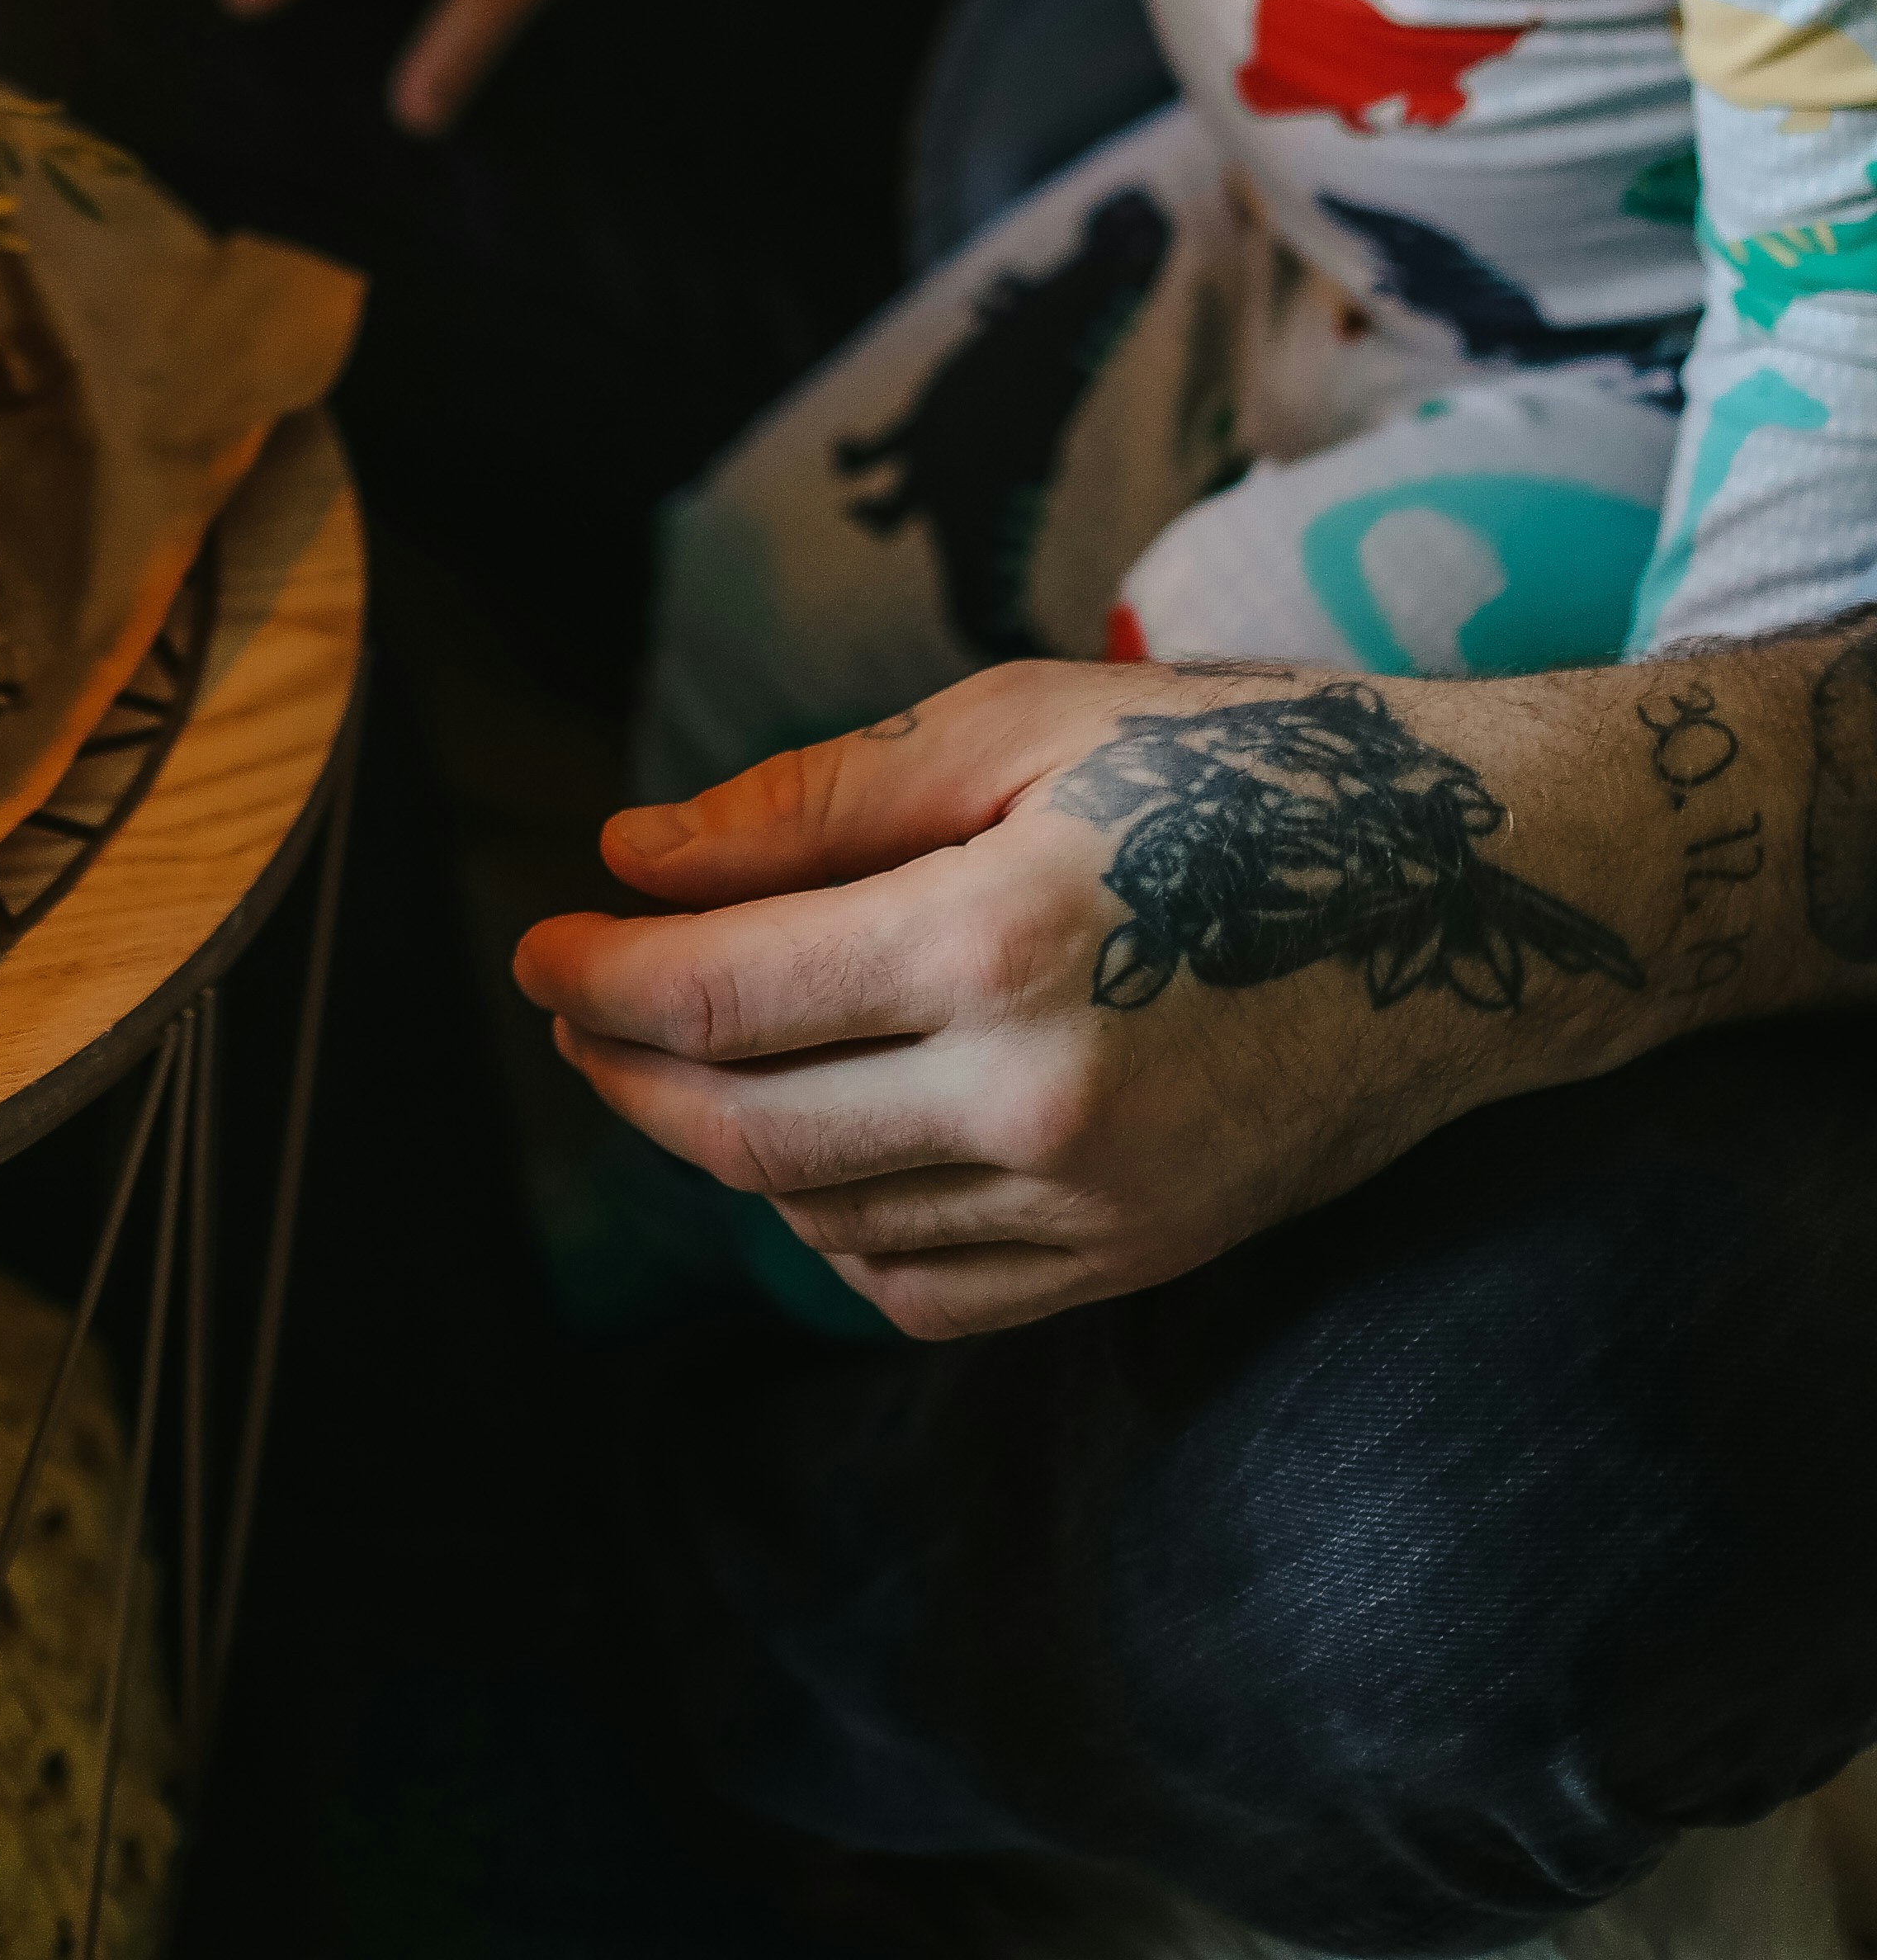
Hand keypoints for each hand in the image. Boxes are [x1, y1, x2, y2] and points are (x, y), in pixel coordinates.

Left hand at [514, 662, 1661, 1337]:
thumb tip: (636, 857)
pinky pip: (935, 1289)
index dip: (601, 978)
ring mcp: (1098, 1205)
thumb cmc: (1245, 768)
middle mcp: (1039, 1102)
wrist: (1478, 896)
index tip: (535, 946)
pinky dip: (844, 1228)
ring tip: (694, 1057)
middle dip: (629, 1077)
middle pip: (750, 1135)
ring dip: (729, 1153)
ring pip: (830, 1225)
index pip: (722, 1003)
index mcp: (998, 943)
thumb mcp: (1020, 724)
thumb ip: (813, 805)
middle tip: (574, 1008)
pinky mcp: (1144, 1257)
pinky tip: (826, 1141)